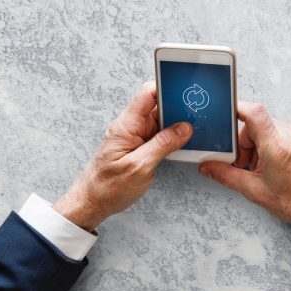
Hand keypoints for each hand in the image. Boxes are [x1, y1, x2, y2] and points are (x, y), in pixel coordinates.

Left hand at [54, 82, 191, 230]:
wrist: (92, 203)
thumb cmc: (107, 188)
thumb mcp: (139, 167)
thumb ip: (162, 145)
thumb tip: (184, 128)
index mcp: (127, 126)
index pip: (147, 94)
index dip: (166, 87)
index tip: (186, 90)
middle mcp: (131, 126)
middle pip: (158, 104)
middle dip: (178, 105)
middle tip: (198, 111)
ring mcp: (136, 135)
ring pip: (162, 119)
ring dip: (178, 122)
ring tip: (195, 126)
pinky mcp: (141, 145)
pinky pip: (160, 133)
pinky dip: (173, 135)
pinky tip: (184, 140)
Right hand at [199, 103, 290, 250]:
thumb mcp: (254, 191)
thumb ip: (226, 175)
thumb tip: (207, 167)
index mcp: (278, 147)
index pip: (253, 113)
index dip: (237, 110)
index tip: (227, 116)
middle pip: (259, 124)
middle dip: (248, 142)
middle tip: (249, 165)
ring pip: (273, 128)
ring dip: (264, 144)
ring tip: (267, 168)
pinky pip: (289, 132)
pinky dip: (279, 144)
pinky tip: (281, 165)